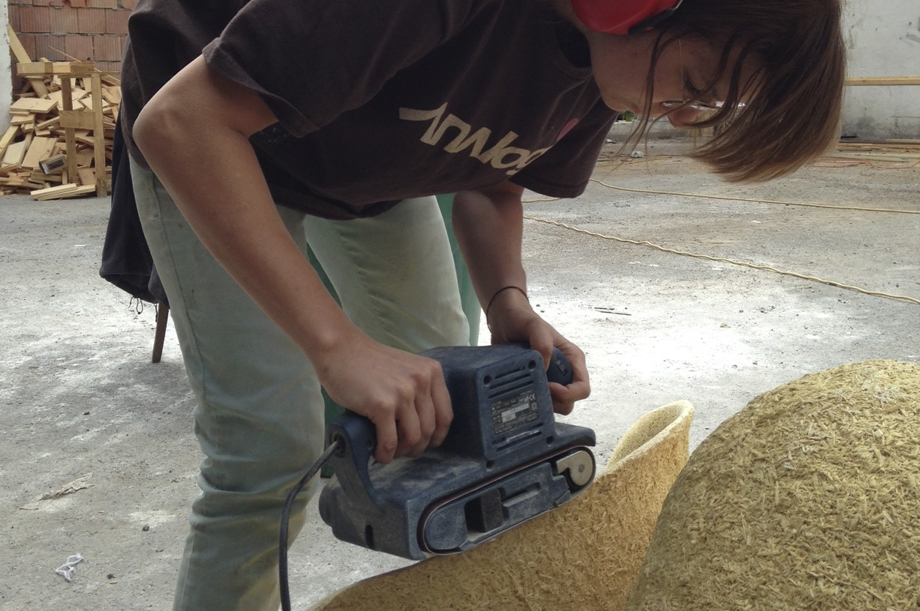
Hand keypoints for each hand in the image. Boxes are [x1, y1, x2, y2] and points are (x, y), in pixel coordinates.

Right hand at [315, 332, 452, 463]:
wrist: (339, 349)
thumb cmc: (367, 362)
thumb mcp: (405, 370)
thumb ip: (418, 390)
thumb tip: (422, 427)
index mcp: (431, 372)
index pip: (445, 415)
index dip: (437, 435)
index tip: (427, 444)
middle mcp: (422, 382)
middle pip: (429, 429)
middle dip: (417, 447)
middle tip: (404, 451)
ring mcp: (403, 394)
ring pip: (413, 438)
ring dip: (402, 452)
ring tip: (390, 452)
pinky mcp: (382, 405)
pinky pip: (390, 441)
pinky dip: (385, 454)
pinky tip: (379, 455)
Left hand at [486, 290, 589, 413]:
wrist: (504, 321)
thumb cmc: (523, 320)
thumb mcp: (534, 326)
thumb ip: (542, 343)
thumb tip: (545, 368)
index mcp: (572, 359)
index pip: (582, 388)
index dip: (569, 394)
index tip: (550, 386)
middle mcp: (565, 372)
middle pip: (570, 402)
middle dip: (554, 402)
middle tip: (536, 390)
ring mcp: (550, 380)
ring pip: (555, 406)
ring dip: (543, 404)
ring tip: (527, 390)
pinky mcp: (536, 384)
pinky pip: (539, 403)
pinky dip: (531, 403)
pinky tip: (520, 392)